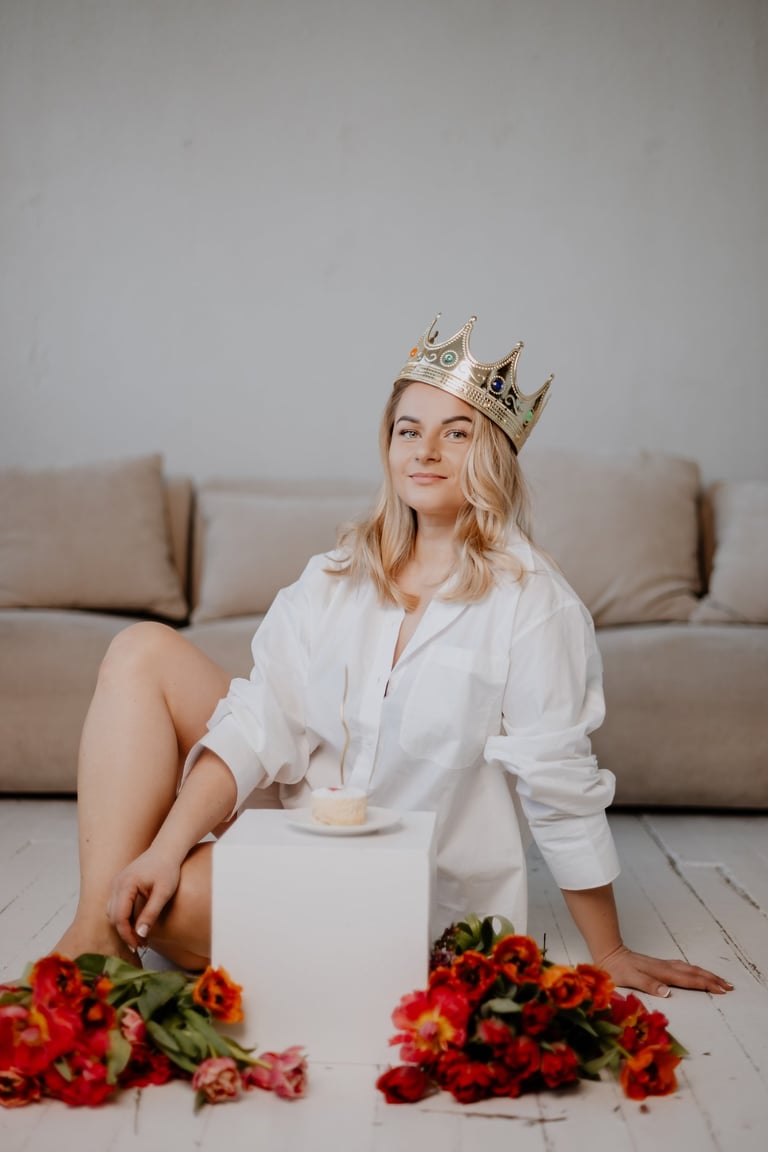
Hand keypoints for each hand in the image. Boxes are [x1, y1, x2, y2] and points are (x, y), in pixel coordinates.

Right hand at [107, 849, 181, 951]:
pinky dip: (123, 917)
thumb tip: (140, 934)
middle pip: (113, 916)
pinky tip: (136, 923)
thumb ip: (151, 913)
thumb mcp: (163, 892)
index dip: (128, 934)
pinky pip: (115, 905)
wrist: (166, 850)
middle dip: (125, 932)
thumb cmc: (167, 869)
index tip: (140, 945)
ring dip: (123, 926)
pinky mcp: (119, 884)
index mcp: (125, 885)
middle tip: (142, 943)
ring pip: (111, 912)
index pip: (119, 917)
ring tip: (140, 936)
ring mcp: (116, 883)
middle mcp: (116, 884)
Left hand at [597, 943, 733, 996]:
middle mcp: (664, 967)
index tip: (722, 990)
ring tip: (718, 980)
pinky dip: (694, 971)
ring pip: (689, 969)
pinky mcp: (658, 965)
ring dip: (705, 974)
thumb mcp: (629, 979)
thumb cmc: (617, 969)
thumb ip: (648, 984)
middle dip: (712, 979)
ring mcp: (662, 965)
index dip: (706, 985)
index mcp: (661, 973)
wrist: (608, 953)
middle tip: (729, 986)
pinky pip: (682, 968)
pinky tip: (694, 972)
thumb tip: (668, 992)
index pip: (688, 980)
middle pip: (693, 972)